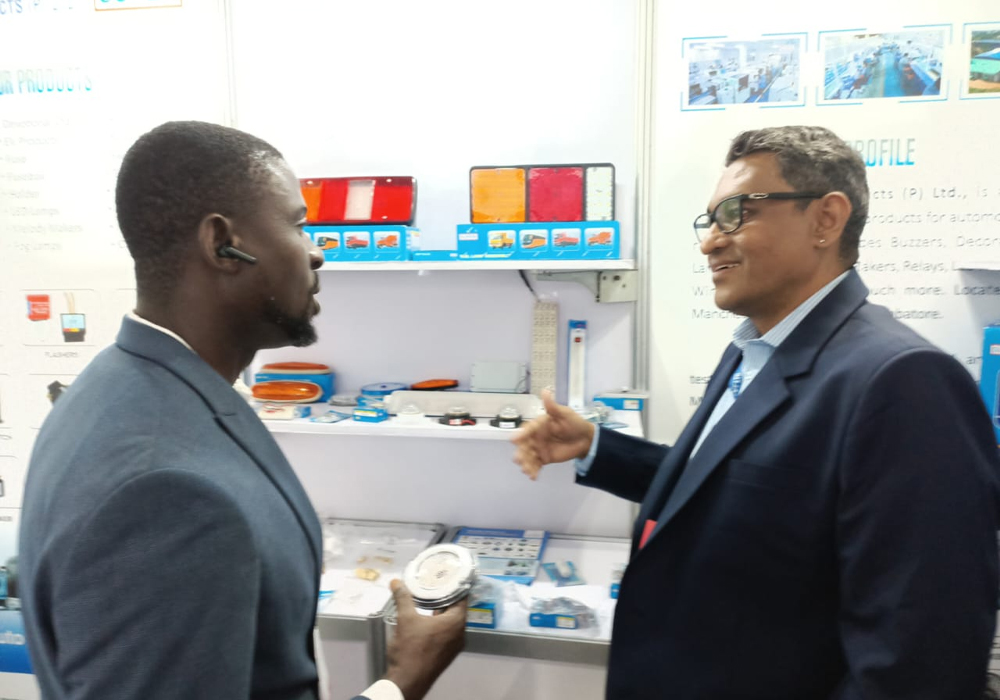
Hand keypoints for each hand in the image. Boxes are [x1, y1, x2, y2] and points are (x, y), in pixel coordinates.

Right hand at [384, 579, 466, 699]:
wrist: (407, 681)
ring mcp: (454, 645)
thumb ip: (403, 598)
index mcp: (456, 622)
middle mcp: (460, 633)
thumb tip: (396, 582)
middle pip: (456, 609)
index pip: (461, 597)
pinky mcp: (447, 653)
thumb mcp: (405, 619)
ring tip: (429, 597)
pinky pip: (447, 632)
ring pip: (451, 622)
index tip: (447, 573)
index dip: (454, 584)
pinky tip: (427, 617)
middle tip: (435, 582)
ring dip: (441, 611)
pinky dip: (439, 623)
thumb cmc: (410, 648)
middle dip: (445, 596)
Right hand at [511, 389, 594, 479]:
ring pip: (528, 456)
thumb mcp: (564, 413)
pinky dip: (533, 470)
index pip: (528, 429)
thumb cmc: (574, 423)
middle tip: (518, 460)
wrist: (586, 439)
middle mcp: (536, 436)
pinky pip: (536, 465)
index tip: (514, 440)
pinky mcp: (544, 458)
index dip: (521, 434)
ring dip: (526, 463)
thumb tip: (545, 391)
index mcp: (539, 425)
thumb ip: (552, 406)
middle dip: (521, 452)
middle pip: (524, 445)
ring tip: (527, 470)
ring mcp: (539, 448)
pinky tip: (533, 476)